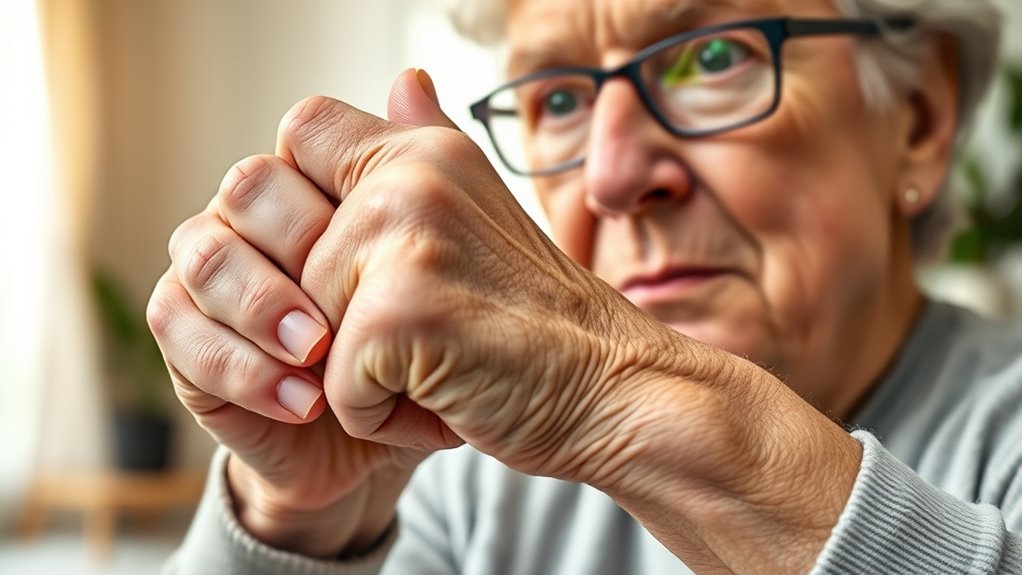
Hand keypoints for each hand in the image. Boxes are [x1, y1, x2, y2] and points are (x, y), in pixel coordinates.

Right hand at [146, 74, 451, 555]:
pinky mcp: (187, 348)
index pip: (296, 142)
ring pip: (204, 259)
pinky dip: (245, 369)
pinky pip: (183, 338)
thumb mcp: (434, 269)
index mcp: (311, 192)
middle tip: (346, 301)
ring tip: (321, 354)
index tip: (378, 232)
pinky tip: (305, 401)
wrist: (384, 440)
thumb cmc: (411, 347)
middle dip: (295, 243)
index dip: (328, 179)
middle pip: (244, 190)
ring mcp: (213, 284)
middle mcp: (253, 225)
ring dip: (264, 306)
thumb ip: (419, 176)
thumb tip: (414, 77)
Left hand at [284, 70, 861, 574]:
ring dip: (364, 374)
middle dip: (343, 322)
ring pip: (306, 330)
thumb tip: (405, 78)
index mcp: (421, 151)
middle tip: (436, 330)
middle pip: (289, 262)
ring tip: (444, 363)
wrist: (614, 390)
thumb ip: (423, 148)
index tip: (371, 264)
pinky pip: (334, 390)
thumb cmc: (540, 323)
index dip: (304, 209)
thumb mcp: (479, 216)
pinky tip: (449, 398)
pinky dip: (382, 418)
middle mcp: (408, 178)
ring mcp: (400, 239)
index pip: (301, 133)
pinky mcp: (395, 313)